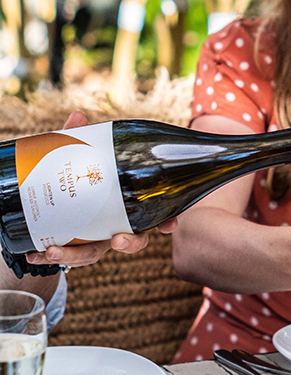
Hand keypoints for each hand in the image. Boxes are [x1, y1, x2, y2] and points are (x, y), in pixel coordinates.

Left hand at [24, 112, 177, 268]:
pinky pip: (65, 257)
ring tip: (56, 252)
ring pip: (95, 254)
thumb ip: (80, 140)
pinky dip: (52, 256)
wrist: (53, 208)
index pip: (154, 215)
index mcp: (128, 205)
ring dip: (77, 257)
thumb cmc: (78, 178)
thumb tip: (77, 117)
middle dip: (130, 244)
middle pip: (133, 240)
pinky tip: (36, 253)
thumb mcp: (79, 157)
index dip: (166, 222)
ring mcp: (93, 240)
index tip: (171, 224)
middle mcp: (116, 226)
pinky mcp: (72, 247)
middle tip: (119, 241)